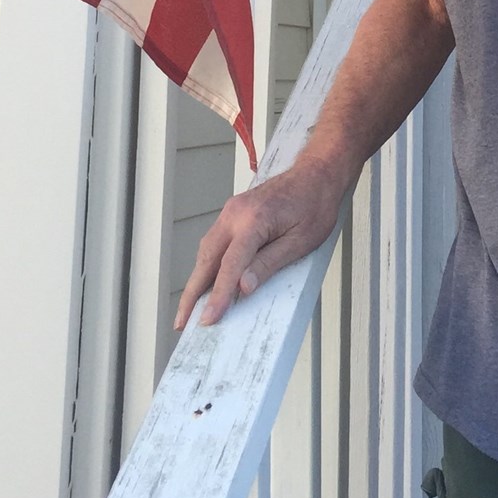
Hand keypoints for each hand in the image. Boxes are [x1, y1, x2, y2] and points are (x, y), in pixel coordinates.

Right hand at [174, 154, 344, 328]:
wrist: (316, 173)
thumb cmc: (315, 207)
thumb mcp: (301, 241)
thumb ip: (269, 263)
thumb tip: (243, 288)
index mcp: (254, 220)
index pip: (230, 265)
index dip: (218, 295)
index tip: (207, 320)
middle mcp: (236, 213)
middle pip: (207, 258)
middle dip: (192, 293)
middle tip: (181, 323)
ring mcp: (232, 210)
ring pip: (207, 250)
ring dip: (196, 280)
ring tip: (190, 309)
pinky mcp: (233, 212)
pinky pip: (215, 241)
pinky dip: (207, 264)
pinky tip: (207, 282)